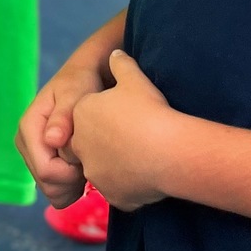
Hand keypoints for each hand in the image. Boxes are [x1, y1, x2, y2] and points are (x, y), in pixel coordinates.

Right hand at [17, 60, 108, 205]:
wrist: (83, 79)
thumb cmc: (81, 83)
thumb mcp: (75, 93)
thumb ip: (63, 116)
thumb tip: (51, 140)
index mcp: (29, 128)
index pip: (46, 171)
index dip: (71, 172)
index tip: (89, 154)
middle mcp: (25, 144)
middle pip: (48, 185)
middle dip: (73, 179)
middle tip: (91, 155)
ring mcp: (33, 155)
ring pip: (53, 192)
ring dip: (74, 183)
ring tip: (87, 158)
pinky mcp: (42, 163)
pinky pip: (57, 191)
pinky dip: (73, 185)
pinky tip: (83, 165)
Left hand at [65, 50, 178, 211]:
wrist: (169, 151)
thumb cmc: (149, 111)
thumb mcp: (134, 78)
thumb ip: (120, 64)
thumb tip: (115, 54)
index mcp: (81, 115)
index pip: (82, 117)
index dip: (102, 116)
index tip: (121, 115)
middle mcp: (81, 147)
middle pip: (87, 145)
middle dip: (103, 143)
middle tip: (129, 136)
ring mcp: (96, 174)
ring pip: (101, 169)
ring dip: (116, 164)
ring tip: (141, 155)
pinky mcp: (113, 196)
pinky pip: (118, 189)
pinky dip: (129, 184)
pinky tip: (147, 172)